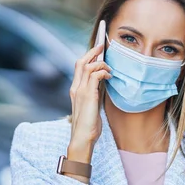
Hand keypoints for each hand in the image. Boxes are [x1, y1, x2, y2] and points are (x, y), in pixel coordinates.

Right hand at [68, 43, 111, 163]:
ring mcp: (80, 91)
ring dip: (101, 63)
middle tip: (102, 46)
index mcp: (75, 90)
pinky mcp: (88, 95)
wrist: (82, 138)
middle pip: (81, 62)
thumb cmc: (88, 125)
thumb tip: (102, 84)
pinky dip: (103, 72)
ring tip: (109, 69)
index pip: (78, 67)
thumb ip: (93, 94)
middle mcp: (76, 88)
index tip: (97, 50)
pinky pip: (95, 75)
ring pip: (88, 66)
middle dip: (92, 52)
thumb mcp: (91, 106)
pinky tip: (109, 77)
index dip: (87, 56)